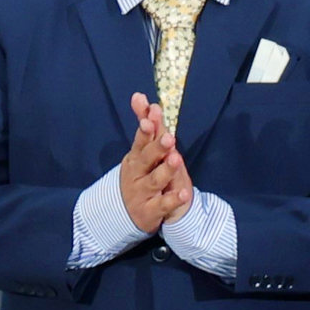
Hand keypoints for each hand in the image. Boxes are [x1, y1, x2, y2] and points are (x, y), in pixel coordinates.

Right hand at [115, 95, 193, 234]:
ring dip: (166, 170)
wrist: (125, 212)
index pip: (140, 141)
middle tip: (168, 138)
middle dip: (156, 148)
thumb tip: (139, 96)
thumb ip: (144, 125)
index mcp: (135, 158)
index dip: (146, 130)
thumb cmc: (139, 175)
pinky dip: (173, 199)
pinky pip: (164, 204)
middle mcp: (137, 174)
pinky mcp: (151, 210)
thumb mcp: (139, 152)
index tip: (150, 117)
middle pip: (146, 159)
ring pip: (156, 180)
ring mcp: (143, 192)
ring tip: (175, 159)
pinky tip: (184, 193)